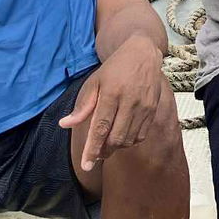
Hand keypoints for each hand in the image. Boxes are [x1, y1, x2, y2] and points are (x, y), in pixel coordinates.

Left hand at [59, 35, 167, 171]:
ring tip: (107, 144)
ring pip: (129, 139)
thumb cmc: (115, 68)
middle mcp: (130, 101)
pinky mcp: (153, 109)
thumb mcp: (95, 82)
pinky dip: (129, 141)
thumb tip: (65, 124)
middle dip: (104, 151)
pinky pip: (140, 135)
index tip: (86, 165)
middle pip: (116, 138)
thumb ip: (83, 106)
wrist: (143, 53)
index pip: (101, 127)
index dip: (92, 148)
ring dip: (116, 147)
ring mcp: (144, 106)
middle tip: (95, 154)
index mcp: (112, 93)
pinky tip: (122, 136)